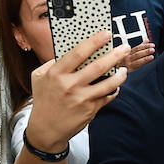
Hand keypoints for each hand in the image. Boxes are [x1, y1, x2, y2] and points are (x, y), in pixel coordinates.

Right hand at [26, 37, 129, 152]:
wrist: (46, 130)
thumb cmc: (43, 100)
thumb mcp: (39, 77)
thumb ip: (51, 63)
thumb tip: (69, 50)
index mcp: (56, 73)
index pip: (78, 53)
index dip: (94, 42)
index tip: (106, 34)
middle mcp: (70, 85)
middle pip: (98, 67)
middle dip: (114, 55)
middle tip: (124, 47)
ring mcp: (82, 98)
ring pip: (108, 83)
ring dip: (120, 75)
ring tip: (124, 69)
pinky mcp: (90, 109)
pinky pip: (107, 96)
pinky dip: (114, 90)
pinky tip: (116, 85)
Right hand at [124, 41, 155, 70]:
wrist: (115, 72)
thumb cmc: (124, 61)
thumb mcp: (131, 53)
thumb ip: (139, 47)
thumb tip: (147, 40)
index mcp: (128, 52)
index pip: (138, 48)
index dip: (145, 46)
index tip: (151, 45)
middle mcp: (127, 57)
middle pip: (137, 52)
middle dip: (145, 50)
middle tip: (152, 49)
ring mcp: (128, 63)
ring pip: (137, 58)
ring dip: (145, 57)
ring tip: (151, 56)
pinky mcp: (129, 69)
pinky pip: (136, 65)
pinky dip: (143, 62)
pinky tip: (148, 61)